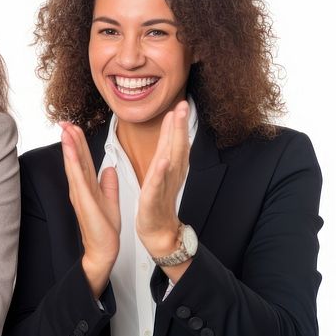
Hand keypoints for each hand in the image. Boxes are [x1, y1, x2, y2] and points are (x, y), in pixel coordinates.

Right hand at [60, 122, 119, 297]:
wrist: (103, 249)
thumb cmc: (104, 229)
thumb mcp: (111, 200)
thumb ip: (109, 184)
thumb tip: (109, 168)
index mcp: (87, 186)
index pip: (82, 160)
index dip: (78, 142)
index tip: (74, 126)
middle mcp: (80, 188)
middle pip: (75, 158)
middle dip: (70, 139)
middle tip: (65, 121)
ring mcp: (80, 193)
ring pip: (73, 164)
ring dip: (68, 146)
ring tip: (65, 129)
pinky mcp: (84, 200)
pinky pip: (77, 177)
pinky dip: (72, 162)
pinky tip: (69, 149)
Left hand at [136, 100, 190, 264]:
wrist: (158, 230)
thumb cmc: (158, 202)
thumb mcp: (162, 171)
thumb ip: (166, 150)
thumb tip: (170, 127)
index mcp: (170, 167)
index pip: (174, 142)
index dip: (177, 123)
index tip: (179, 104)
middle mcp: (171, 175)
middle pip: (177, 146)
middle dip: (179, 125)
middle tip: (182, 106)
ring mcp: (163, 186)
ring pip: (170, 160)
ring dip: (173, 141)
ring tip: (175, 124)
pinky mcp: (153, 199)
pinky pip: (157, 184)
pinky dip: (160, 172)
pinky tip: (163, 161)